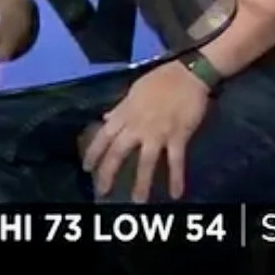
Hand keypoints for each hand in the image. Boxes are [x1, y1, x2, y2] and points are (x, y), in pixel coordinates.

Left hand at [78, 61, 210, 201]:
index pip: (104, 135)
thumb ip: (120, 108)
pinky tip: (175, 194)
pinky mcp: (178, 135)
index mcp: (126, 112)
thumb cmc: (161, 80)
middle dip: (109, 172)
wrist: (188, 74)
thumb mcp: (134, 90)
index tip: (86, 168)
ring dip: (142, 182)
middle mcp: (138, 124)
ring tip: (137, 201)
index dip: (94, 152)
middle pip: (119, 151)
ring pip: (146, 161)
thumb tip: (105, 118)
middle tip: (102, 191)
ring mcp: (158, 132)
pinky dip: (176, 178)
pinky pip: (176, 161)